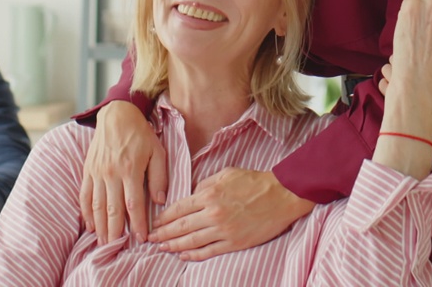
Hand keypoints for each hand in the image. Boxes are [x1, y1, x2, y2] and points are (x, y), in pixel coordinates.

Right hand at [79, 101, 167, 242]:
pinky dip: (86, 212)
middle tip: (117, 248)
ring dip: (100, 226)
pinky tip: (90, 225)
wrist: (117, 114)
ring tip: (103, 242)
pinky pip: (84, 195)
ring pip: (96, 205)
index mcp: (130, 169)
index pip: (134, 203)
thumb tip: (160, 200)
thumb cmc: (141, 133)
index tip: (142, 238)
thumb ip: (159, 176)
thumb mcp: (157, 151)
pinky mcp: (88, 170)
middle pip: (112, 209)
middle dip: (115, 231)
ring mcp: (97, 172)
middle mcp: (111, 173)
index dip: (138, 223)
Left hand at [149, 167, 313, 260]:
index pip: (179, 208)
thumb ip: (205, 185)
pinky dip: (194, 255)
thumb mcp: (226, 174)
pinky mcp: (234, 242)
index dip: (164, 217)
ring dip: (174, 245)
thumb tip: (192, 195)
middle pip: (181, 227)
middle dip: (163, 233)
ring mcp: (224, 230)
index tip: (155, 222)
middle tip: (150, 238)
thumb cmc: (254, 182)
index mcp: (209, 195)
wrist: (281, 195)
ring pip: (192, 241)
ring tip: (162, 248)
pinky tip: (184, 256)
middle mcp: (213, 214)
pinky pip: (209, 251)